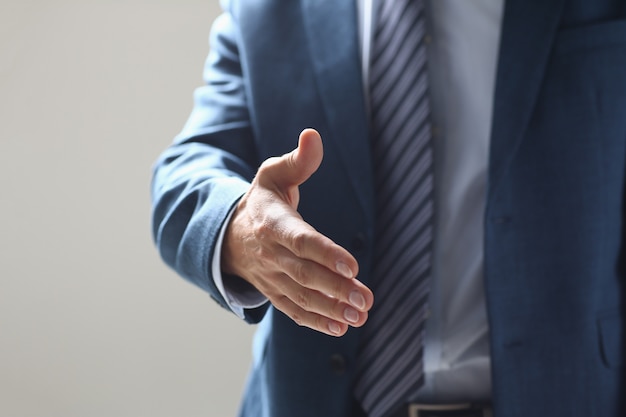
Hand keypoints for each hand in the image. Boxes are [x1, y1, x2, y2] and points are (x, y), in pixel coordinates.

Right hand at [222, 128, 373, 335]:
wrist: (229, 235)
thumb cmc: (262, 201)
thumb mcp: (273, 175)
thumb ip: (298, 160)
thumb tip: (313, 135)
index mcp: (271, 222)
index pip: (300, 240)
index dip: (325, 253)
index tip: (353, 265)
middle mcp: (270, 253)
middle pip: (303, 274)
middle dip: (334, 288)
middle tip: (364, 299)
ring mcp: (270, 276)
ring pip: (300, 296)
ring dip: (330, 308)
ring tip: (360, 316)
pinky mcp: (273, 292)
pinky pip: (292, 310)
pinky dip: (315, 321)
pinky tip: (340, 328)